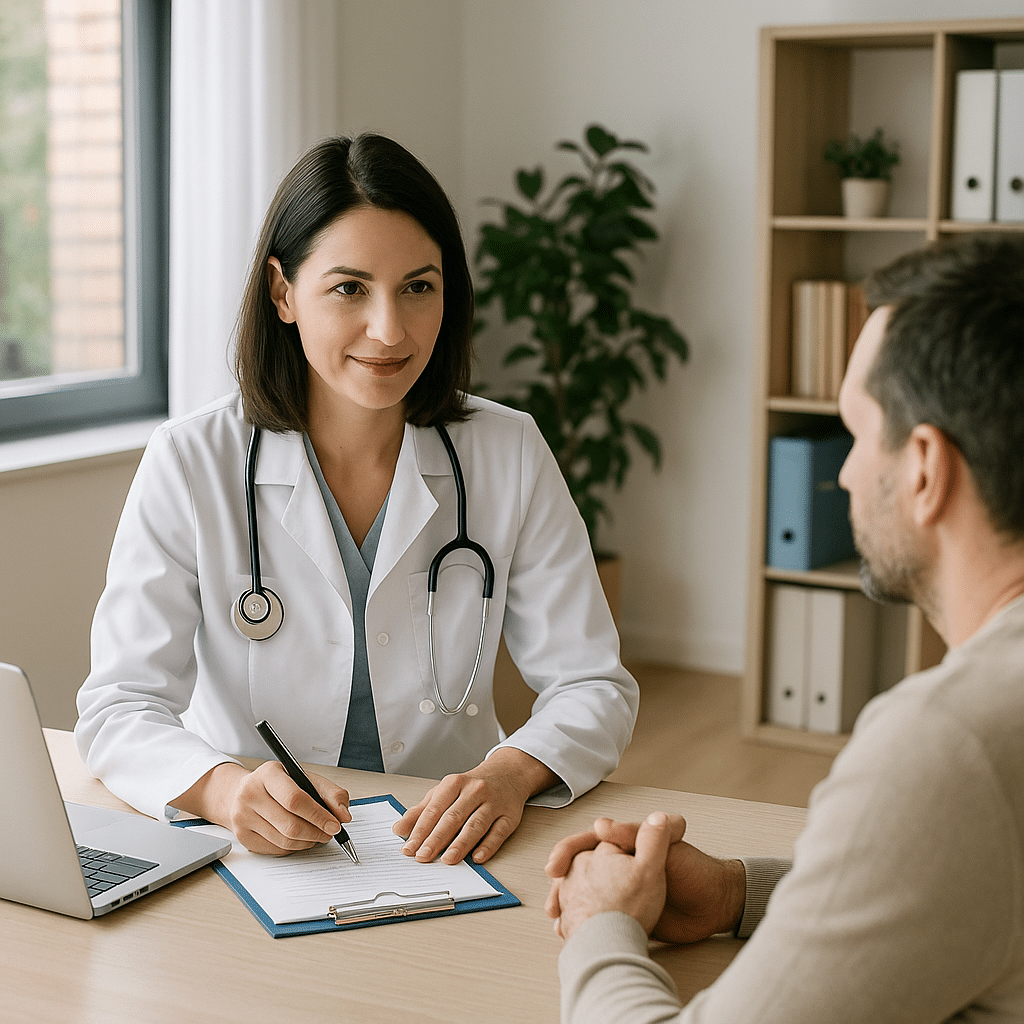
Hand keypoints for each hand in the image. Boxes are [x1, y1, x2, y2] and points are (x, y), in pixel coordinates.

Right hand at [174, 761, 350, 855]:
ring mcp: (242, 817)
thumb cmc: (279, 785)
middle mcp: (250, 794)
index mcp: (268, 774)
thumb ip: (330, 793)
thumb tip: (344, 815)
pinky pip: (276, 849)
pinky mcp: (242, 836)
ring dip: (308, 842)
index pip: (295, 799)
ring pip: (284, 841)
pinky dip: (294, 847)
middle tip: (330, 833)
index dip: (318, 815)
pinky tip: (300, 838)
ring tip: (318, 835)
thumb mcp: (305, 778)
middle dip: (317, 832)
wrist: (242, 793)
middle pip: (290, 824)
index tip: (335, 824)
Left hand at [393, 747, 555, 864]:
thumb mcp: (445, 792)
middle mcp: (475, 791)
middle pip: (453, 817)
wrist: (508, 772)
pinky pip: (499, 832)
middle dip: (436, 838)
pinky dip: (488, 845)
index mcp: (455, 783)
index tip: (409, 849)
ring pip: (476, 825)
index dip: (419, 830)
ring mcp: (494, 803)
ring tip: (447, 859)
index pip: (434, 810)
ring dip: (461, 844)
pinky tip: (477, 857)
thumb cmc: (472, 786)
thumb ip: (422, 810)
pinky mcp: (510, 816)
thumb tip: (399, 829)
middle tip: (423, 857)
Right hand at [546, 815, 745, 943]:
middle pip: (578, 871)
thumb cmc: (695, 870)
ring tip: (560, 924)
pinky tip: (574, 937)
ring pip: (584, 896)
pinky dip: (584, 926)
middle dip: (561, 887)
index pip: (586, 843)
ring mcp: (622, 891)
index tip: (555, 868)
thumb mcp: (663, 848)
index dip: (567, 853)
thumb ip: (634, 834)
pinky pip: (600, 917)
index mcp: (624, 844)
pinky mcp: (627, 915)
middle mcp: (619, 865)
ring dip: (569, 907)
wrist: (717, 907)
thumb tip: (598, 825)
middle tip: (552, 906)